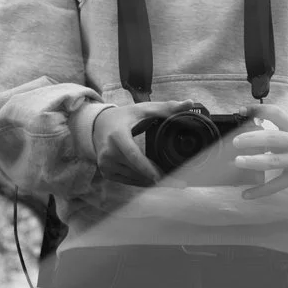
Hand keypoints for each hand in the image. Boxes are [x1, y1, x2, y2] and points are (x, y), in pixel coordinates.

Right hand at [87, 99, 204, 185]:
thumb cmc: (124, 117)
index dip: (147, 168)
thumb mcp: (143, 110)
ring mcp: (106, 164)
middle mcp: (108, 152)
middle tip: (179, 183)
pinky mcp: (106, 172)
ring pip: (134, 178)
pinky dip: (142, 181)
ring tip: (171, 183)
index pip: (133, 155)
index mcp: (117, 136)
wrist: (98, 125)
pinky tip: (154, 181)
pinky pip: (128, 181)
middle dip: (157, 177)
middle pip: (136, 170)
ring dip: (151, 181)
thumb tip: (189, 103)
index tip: (160, 178)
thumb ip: (167, 107)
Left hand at [230, 103, 287, 198]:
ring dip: (254, 161)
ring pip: (274, 161)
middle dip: (253, 139)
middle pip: (273, 138)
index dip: (258, 110)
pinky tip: (246, 195)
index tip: (241, 111)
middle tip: (236, 142)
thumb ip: (278, 127)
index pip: (276, 113)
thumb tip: (250, 125)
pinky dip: (260, 191)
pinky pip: (276, 185)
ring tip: (238, 161)